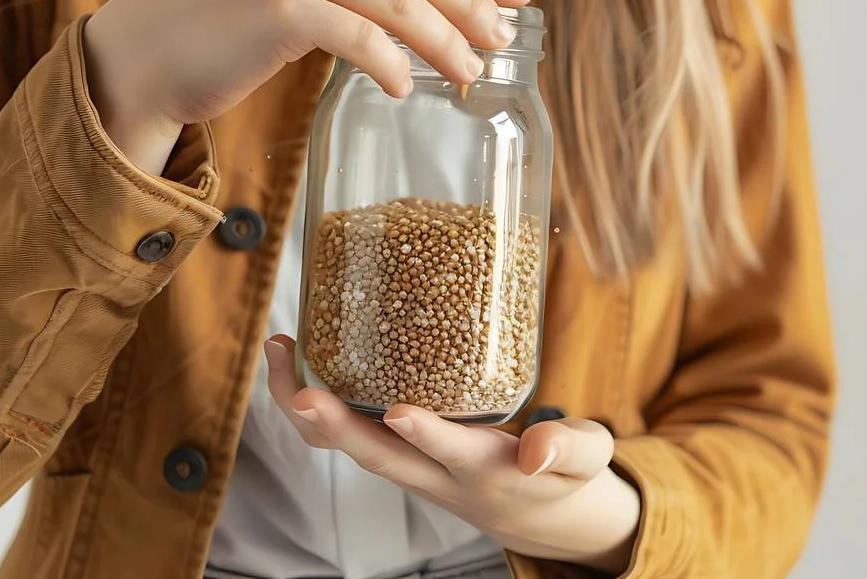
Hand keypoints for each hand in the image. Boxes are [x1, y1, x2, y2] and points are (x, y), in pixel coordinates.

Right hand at [82, 0, 531, 171]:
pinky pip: (360, 37)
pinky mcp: (281, 6)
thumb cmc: (224, 21)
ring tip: (467, 75)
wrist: (142, 49)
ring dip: (444, 42)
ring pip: (400, 0)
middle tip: (502, 43)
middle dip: (472, 6)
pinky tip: (402, 90)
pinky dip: (391, 66)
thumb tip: (433, 2)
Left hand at [264, 336, 638, 573]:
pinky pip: (348, 434)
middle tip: (298, 393)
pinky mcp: (400, 452)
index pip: (454, 455)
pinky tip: (295, 358)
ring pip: (350, 447)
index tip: (399, 414)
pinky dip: (315, 403)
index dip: (428, 436)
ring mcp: (413, 467)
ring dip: (307, 410)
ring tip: (279, 352)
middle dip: (334, 427)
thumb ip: (570, 447)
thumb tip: (537, 448)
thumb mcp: (588, 459)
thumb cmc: (565, 475)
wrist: (540, 514)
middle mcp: (439, 475)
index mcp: (488, 472)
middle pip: (378, 459)